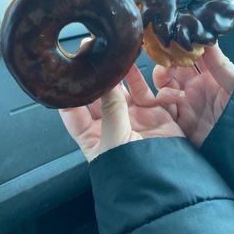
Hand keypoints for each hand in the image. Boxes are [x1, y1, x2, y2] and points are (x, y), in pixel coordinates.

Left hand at [60, 64, 183, 161]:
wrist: (168, 181)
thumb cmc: (132, 170)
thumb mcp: (115, 140)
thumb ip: (110, 108)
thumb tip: (105, 80)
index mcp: (91, 136)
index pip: (73, 111)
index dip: (68, 92)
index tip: (65, 71)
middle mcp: (109, 123)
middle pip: (97, 95)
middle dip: (93, 76)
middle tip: (88, 52)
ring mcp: (130, 116)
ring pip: (119, 89)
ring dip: (115, 73)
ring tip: (109, 54)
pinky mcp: (151, 111)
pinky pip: (142, 89)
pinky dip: (137, 77)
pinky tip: (131, 63)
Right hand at [153, 43, 233, 146]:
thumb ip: (220, 64)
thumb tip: (209, 40)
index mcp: (206, 77)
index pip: (189, 58)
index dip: (180, 48)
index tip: (174, 38)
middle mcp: (192, 88)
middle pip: (171, 69)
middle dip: (166, 59)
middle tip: (166, 53)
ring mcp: (183, 103)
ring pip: (164, 84)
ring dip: (162, 75)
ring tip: (166, 70)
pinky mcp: (178, 119)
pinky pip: (164, 105)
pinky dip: (164, 98)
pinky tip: (175, 96)